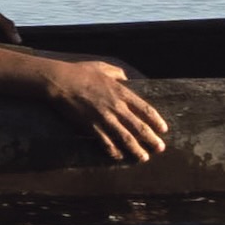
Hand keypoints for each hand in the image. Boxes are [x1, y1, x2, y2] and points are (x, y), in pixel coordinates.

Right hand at [45, 57, 172, 164]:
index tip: (163, 129)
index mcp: (121, 92)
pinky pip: (106, 142)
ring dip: (136, 150)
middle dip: (152, 139)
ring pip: (125, 138)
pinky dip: (114, 151)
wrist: (61, 81)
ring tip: (144, 157)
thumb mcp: (103, 67)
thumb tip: (126, 78)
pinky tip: (119, 156)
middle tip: (160, 148)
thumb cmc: (81, 72)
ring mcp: (104, 118)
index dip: (156, 121)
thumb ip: (118, 74)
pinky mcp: (92, 127)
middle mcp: (116, 107)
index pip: (145, 109)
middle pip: (139, 127)